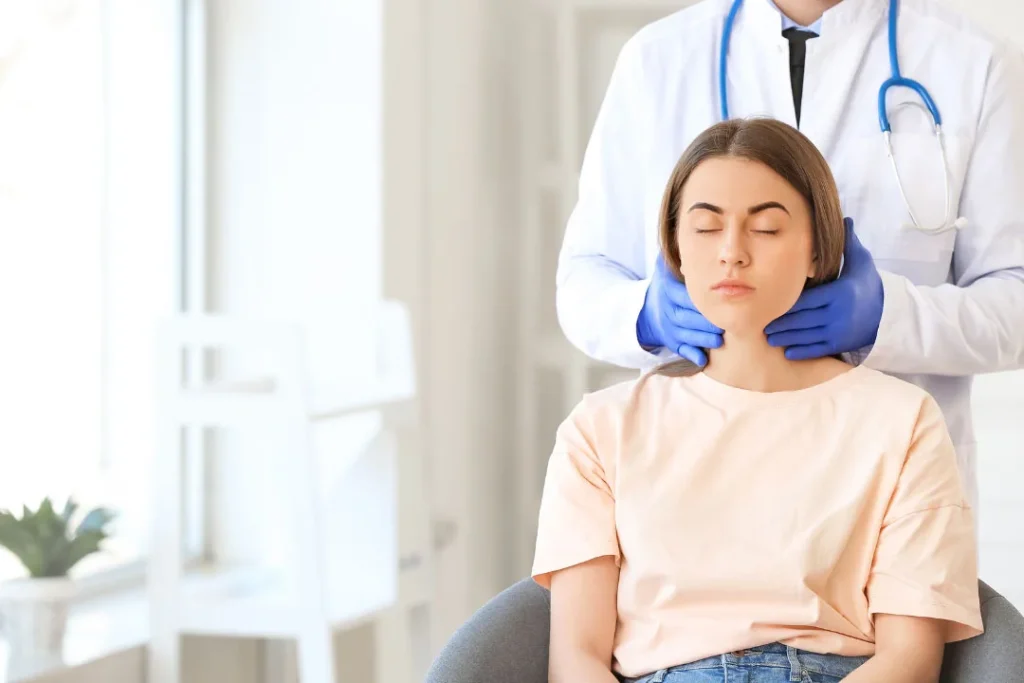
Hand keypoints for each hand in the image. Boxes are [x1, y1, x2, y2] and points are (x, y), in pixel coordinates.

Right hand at [636, 255, 722, 365]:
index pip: (685, 296)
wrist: (648, 310)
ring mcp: (668, 327)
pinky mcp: (670, 341)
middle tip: (725, 325)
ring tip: (719, 340)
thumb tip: (687, 236)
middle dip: (705, 322)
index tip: (719, 302)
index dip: (700, 302)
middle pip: (686, 317)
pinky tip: (703, 359)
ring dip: (702, 339)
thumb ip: (676, 257)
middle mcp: (667, 309)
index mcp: (668, 290)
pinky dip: (692, 354)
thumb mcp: (665, 269)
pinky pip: (680, 349)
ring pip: (685, 334)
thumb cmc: (668, 286)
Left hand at [764, 218, 883, 359]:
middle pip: (802, 319)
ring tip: (769, 338)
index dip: (785, 303)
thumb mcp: (861, 263)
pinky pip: (816, 350)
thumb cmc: (868, 286)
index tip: (768, 302)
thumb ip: (848, 243)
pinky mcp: (840, 345)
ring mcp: (838, 332)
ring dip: (785, 338)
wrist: (888, 315)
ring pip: (806, 336)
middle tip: (760, 324)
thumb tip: (844, 217)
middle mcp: (838, 315)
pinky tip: (786, 351)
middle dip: (780, 323)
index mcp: (839, 293)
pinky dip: (800, 352)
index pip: (806, 299)